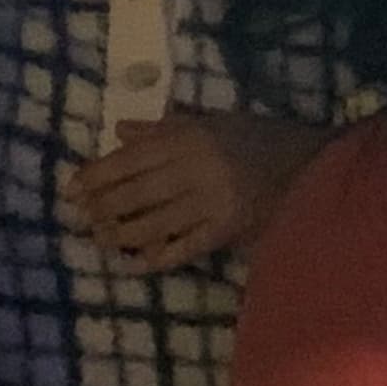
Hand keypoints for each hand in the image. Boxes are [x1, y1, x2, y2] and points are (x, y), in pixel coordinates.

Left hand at [69, 112, 326, 272]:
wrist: (314, 164)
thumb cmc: (262, 138)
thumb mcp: (215, 121)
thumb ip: (165, 127)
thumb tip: (120, 130)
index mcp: (190, 137)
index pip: (131, 158)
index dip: (98, 175)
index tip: (72, 188)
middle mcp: (195, 168)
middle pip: (137, 192)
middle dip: (103, 207)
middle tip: (80, 219)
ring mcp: (211, 201)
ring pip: (155, 222)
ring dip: (124, 234)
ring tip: (103, 241)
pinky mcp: (228, 229)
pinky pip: (186, 246)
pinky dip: (160, 257)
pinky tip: (139, 264)